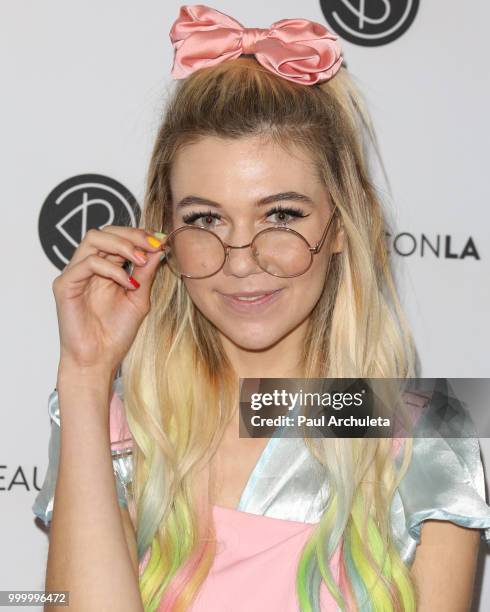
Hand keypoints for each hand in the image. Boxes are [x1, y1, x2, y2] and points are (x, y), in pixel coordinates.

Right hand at [52, 226, 166, 373]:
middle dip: (132, 234)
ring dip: (122, 245)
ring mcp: (74, 274)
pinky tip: (128, 283)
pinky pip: (87, 264)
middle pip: (105, 232)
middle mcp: (87, 267)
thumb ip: (146, 273)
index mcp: (104, 268)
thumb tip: (159, 247)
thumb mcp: (139, 298)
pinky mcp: (65, 285)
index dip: (139, 235)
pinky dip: (111, 268)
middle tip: (154, 245)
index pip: (118, 237)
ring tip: (142, 260)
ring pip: (93, 239)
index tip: (162, 240)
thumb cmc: (116, 333)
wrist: (99, 361)